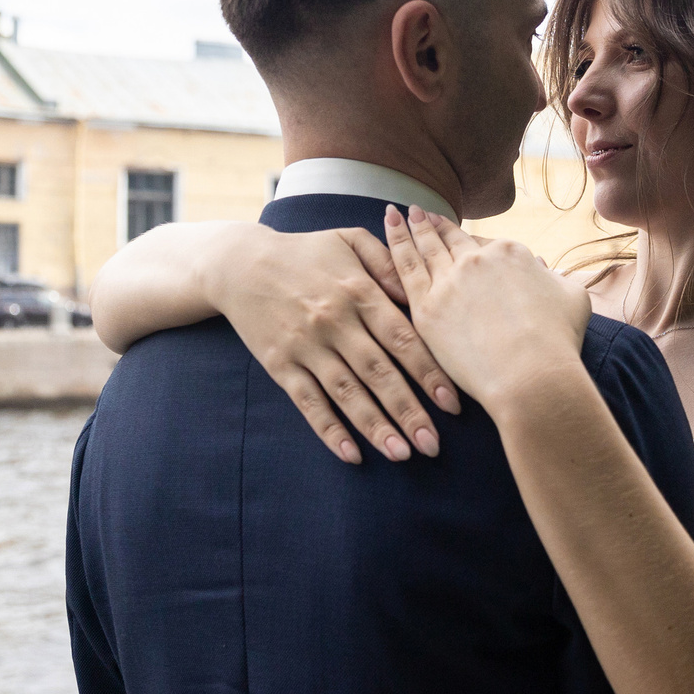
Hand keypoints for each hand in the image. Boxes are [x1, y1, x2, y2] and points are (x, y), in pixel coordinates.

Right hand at [215, 225, 459, 464]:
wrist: (240, 263)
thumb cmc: (306, 252)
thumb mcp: (350, 239)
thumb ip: (388, 262)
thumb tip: (419, 292)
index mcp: (358, 292)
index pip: (402, 338)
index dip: (429, 373)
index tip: (452, 403)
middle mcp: (334, 322)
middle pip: (378, 373)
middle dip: (408, 411)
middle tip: (432, 444)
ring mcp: (306, 346)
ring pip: (346, 393)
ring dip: (375, 426)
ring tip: (402, 454)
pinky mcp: (280, 365)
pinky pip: (308, 403)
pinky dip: (329, 430)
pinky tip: (352, 454)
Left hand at [382, 208, 591, 415]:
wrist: (531, 372)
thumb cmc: (558, 342)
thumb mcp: (572, 298)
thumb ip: (556, 279)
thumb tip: (542, 270)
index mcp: (510, 254)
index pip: (485, 243)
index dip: (471, 240)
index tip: (459, 234)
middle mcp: (477, 260)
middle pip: (451, 240)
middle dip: (435, 225)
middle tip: (422, 214)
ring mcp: (449, 281)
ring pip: (426, 247)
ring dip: (413, 228)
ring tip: (402, 213)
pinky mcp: (426, 307)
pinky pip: (405, 267)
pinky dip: (396, 242)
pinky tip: (390, 226)